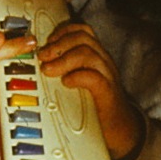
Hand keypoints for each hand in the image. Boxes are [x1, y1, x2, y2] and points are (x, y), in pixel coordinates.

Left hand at [37, 20, 144, 159]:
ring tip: (49, 70)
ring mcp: (108, 76)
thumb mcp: (80, 82)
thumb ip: (66, 70)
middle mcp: (104, 62)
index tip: (47, 41)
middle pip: (83, 38)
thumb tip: (40, 65)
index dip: (63, 31)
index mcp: (97, 56)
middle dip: (59, 44)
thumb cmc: (97, 105)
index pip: (83, 31)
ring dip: (63, 60)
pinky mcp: (108, 93)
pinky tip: (66, 82)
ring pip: (88, 54)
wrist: (120, 128)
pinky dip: (77, 77)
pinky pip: (94, 78)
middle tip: (42, 57)